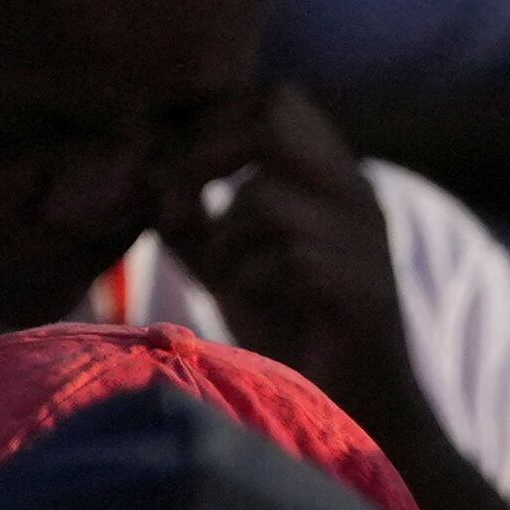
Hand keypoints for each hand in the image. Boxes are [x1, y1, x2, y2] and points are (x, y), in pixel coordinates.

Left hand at [154, 87, 445, 470]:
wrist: (356, 411)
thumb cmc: (290, 331)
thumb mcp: (229, 263)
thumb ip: (191, 218)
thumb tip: (144, 167)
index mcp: (329, 178)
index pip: (275, 98)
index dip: (209, 116)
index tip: (165, 163)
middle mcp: (356, 194)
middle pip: (272, 119)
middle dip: (203, 157)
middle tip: (175, 210)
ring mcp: (365, 239)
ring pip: (265, 197)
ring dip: (223, 240)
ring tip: (224, 278)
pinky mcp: (364, 288)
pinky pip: (284, 257)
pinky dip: (249, 280)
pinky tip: (256, 306)